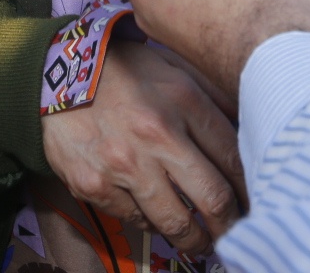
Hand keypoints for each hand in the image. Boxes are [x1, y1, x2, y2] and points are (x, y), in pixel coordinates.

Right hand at [40, 37, 248, 253]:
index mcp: (183, 101)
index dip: (251, 189)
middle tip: (236, 232)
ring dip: (195, 239)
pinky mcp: (96, 186)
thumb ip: (213, 94)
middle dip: (231, 224)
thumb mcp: (171, 67)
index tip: (256, 202)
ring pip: (176, 221)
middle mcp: (157, 135)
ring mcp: (124, 164)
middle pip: (213, 199)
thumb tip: (252, 124)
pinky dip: (151, 223)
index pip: (234, 159)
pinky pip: (136, 220)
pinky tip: (158, 218)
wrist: (52, 76)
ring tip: (202, 242)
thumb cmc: (119, 71)